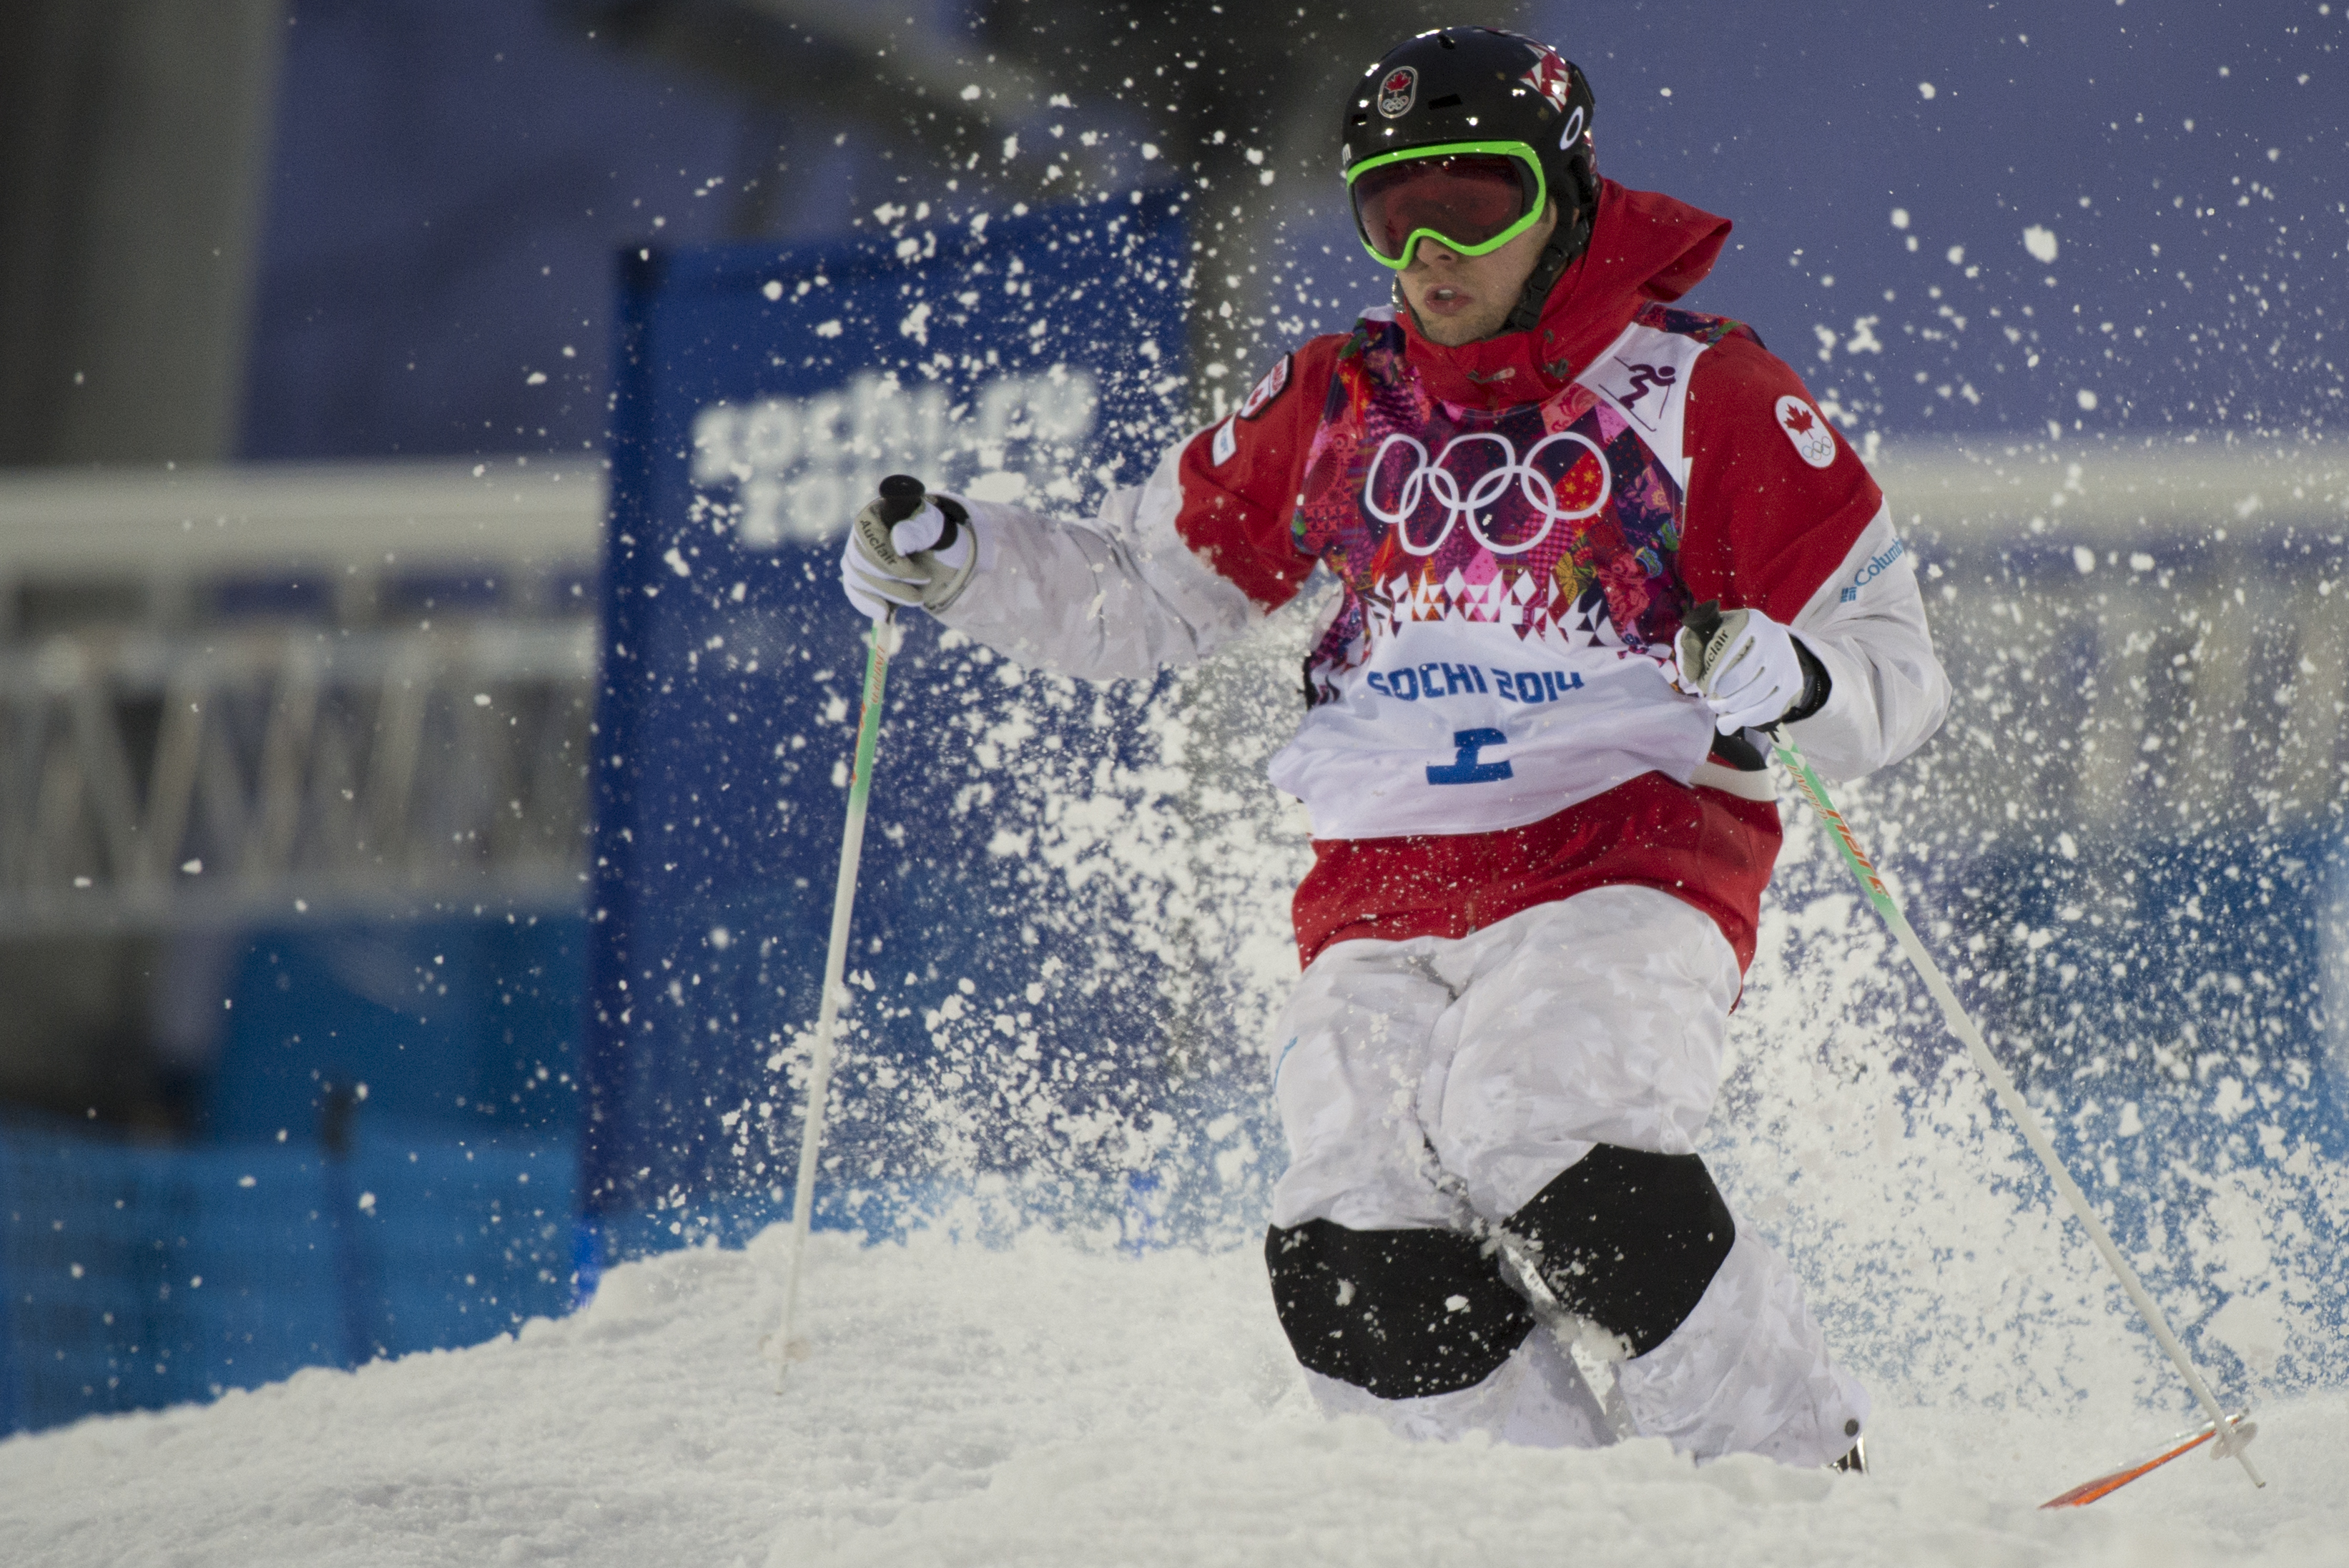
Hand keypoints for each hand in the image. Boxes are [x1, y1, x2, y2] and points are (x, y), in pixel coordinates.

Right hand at [839, 482, 974, 620]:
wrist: (933, 550)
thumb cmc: (932, 534)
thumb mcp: (933, 528)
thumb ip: (918, 531)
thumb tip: (897, 542)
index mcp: (874, 515)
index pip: (871, 539)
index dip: (894, 563)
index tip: (924, 576)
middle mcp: (859, 535)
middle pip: (863, 563)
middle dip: (894, 584)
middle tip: (923, 592)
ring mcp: (854, 556)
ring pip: (858, 581)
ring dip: (888, 595)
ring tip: (916, 600)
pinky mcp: (856, 576)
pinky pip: (855, 592)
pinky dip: (869, 606)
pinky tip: (886, 616)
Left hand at [1673, 602, 1816, 734]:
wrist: (1771, 646)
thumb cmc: (1731, 641)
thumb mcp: (1710, 634)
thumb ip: (1692, 649)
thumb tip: (1687, 680)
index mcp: (1751, 621)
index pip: (1726, 651)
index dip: (1710, 675)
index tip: (1702, 686)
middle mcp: (1774, 638)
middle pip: (1741, 676)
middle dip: (1721, 696)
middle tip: (1711, 701)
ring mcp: (1787, 661)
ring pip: (1755, 695)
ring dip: (1732, 708)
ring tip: (1720, 708)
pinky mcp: (1794, 682)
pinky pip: (1770, 708)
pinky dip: (1749, 718)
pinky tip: (1734, 719)